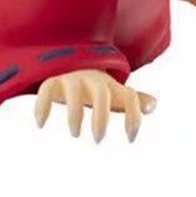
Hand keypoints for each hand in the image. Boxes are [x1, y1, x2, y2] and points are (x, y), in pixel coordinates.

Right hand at [34, 68, 156, 142]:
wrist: (66, 58)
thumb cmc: (94, 82)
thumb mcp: (113, 90)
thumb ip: (133, 99)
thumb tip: (154, 105)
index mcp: (108, 83)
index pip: (128, 96)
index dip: (133, 116)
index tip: (131, 139)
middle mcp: (91, 79)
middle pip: (101, 93)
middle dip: (101, 116)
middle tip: (99, 139)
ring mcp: (70, 78)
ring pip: (73, 92)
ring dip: (75, 113)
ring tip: (75, 133)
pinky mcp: (51, 81)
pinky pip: (45, 91)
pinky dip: (42, 106)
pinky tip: (41, 123)